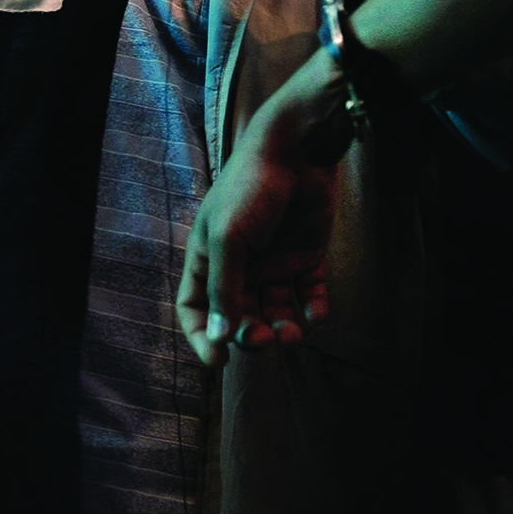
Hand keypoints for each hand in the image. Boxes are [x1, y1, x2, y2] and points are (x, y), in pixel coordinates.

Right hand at [175, 51, 344, 366]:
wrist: (295, 152)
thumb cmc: (249, 189)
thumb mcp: (228, 240)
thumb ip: (224, 290)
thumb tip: (217, 337)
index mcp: (208, 258)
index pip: (196, 308)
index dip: (203, 336)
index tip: (218, 361)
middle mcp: (240, 265)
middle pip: (239, 316)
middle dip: (249, 333)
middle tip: (263, 339)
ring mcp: (274, 262)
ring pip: (276, 310)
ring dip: (283, 327)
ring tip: (293, 335)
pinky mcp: (306, 257)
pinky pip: (309, 294)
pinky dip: (314, 309)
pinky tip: (316, 315)